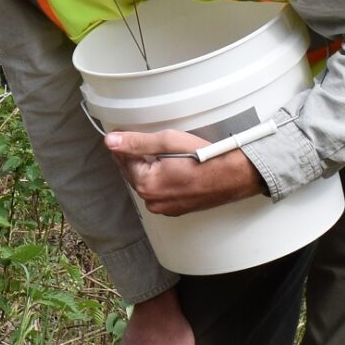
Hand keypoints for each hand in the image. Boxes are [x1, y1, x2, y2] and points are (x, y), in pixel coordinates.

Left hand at [105, 129, 265, 215]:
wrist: (234, 176)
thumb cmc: (205, 159)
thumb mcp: (168, 142)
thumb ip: (136, 142)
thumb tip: (111, 141)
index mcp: (146, 184)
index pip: (123, 158)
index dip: (129, 143)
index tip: (136, 135)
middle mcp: (152, 201)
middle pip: (134, 172)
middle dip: (140, 156)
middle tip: (159, 144)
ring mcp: (164, 208)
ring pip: (147, 182)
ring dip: (152, 168)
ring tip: (171, 156)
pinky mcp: (176, 209)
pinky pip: (160, 191)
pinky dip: (163, 179)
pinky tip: (177, 169)